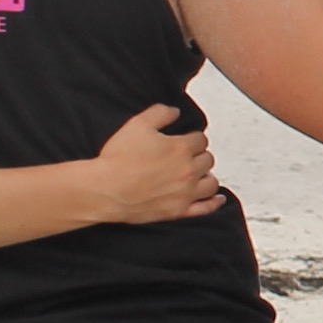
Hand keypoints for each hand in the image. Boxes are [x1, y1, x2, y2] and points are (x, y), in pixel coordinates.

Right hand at [81, 105, 225, 222]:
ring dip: (206, 175)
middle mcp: (188, 171)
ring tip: (197, 173)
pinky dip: (214, 202)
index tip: (185, 140)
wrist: (105, 190)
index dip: (192, 138)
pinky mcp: (178, 210)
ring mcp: (185, 193)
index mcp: (181, 149)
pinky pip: (205, 208)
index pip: (200, 140)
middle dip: (198, 155)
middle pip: (207, 159)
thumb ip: (160, 113)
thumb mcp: (137, 125)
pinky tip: (217, 198)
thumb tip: (175, 111)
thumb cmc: (118, 159)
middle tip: (187, 156)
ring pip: (211, 182)